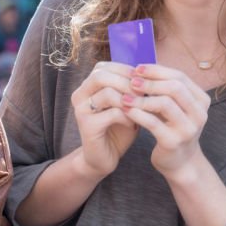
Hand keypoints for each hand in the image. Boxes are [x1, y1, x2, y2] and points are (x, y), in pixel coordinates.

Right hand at [71, 62, 138, 177]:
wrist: (103, 159)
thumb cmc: (117, 129)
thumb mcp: (125, 104)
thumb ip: (129, 88)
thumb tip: (146, 72)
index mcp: (87, 86)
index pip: (103, 66)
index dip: (125, 70)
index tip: (143, 80)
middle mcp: (79, 95)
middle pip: (101, 75)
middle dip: (127, 82)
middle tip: (144, 92)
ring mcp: (81, 110)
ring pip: (108, 93)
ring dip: (130, 99)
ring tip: (140, 108)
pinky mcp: (87, 126)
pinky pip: (112, 113)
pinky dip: (128, 116)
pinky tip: (134, 123)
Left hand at [121, 64, 211, 179]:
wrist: (180, 163)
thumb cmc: (173, 129)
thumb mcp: (175, 108)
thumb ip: (165, 90)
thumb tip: (141, 68)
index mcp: (201, 100)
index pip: (180, 77)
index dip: (157, 70)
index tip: (138, 68)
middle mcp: (199, 114)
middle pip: (175, 87)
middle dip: (150, 82)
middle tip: (131, 80)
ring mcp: (188, 129)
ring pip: (165, 103)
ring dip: (142, 97)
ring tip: (125, 95)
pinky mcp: (174, 142)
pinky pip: (153, 123)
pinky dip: (138, 114)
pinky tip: (126, 109)